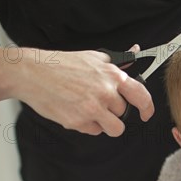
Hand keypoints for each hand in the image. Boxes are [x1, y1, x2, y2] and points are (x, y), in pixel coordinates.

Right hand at [11, 44, 153, 136]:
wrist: (32, 73)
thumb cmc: (62, 64)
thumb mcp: (93, 57)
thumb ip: (117, 61)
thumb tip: (137, 49)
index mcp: (112, 76)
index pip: (142, 96)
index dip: (148, 108)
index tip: (146, 115)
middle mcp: (106, 93)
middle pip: (124, 113)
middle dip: (113, 111)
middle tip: (96, 101)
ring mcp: (93, 109)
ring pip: (114, 128)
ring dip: (105, 123)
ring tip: (89, 110)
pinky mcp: (79, 121)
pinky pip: (94, 131)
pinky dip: (87, 125)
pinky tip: (74, 111)